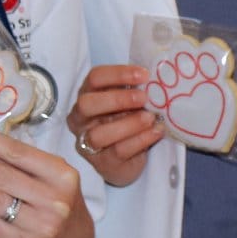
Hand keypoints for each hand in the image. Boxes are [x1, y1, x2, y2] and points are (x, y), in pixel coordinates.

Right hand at [68, 63, 161, 186]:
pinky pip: (119, 150)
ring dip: (129, 124)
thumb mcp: (127, 102)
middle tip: (143, 98)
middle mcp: (80, 120)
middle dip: (116, 99)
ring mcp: (88, 144)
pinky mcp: (103, 163)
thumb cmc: (126, 120)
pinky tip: (156, 131)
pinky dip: (141, 139)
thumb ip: (133, 89)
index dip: (118, 74)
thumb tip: (153, 79)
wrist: (128, 158)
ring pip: (99, 134)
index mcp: (87, 96)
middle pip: (86, 104)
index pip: (94, 78)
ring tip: (150, 118)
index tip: (144, 75)